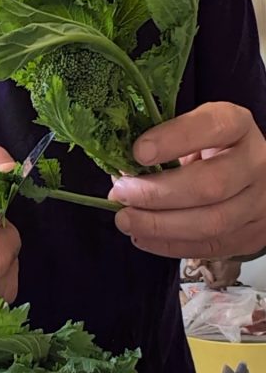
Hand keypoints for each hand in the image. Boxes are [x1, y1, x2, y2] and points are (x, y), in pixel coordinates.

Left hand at [108, 102, 265, 259]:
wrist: (252, 177)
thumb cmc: (211, 150)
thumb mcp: (192, 133)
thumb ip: (163, 145)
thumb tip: (121, 177)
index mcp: (237, 126)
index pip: (212, 127)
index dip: (174, 139)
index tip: (139, 152)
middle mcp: (255, 163)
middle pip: (210, 185)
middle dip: (158, 194)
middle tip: (122, 194)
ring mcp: (259, 202)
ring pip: (211, 223)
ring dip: (160, 226)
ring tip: (126, 220)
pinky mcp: (252, 235)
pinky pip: (210, 247)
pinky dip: (170, 245)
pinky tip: (143, 237)